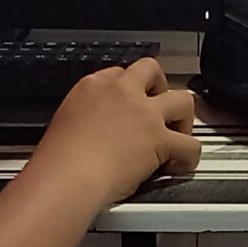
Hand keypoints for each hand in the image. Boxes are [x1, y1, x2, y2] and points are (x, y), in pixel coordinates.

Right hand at [29, 59, 201, 205]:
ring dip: (183, 116)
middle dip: (160, 86)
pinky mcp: (159, 138)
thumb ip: (86, 115)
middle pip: (153, 70)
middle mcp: (122, 92)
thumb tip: (97, 127)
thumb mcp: (65, 121)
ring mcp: (144, 113)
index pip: (121, 73)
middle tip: (159, 107)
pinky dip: (190, 156)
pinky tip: (182, 165)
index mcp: (93, 86)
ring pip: (182, 99)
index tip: (131, 102)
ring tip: (178, 132)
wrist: (67, 176)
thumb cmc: (57, 159)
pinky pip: (190, 144)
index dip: (130, 88)